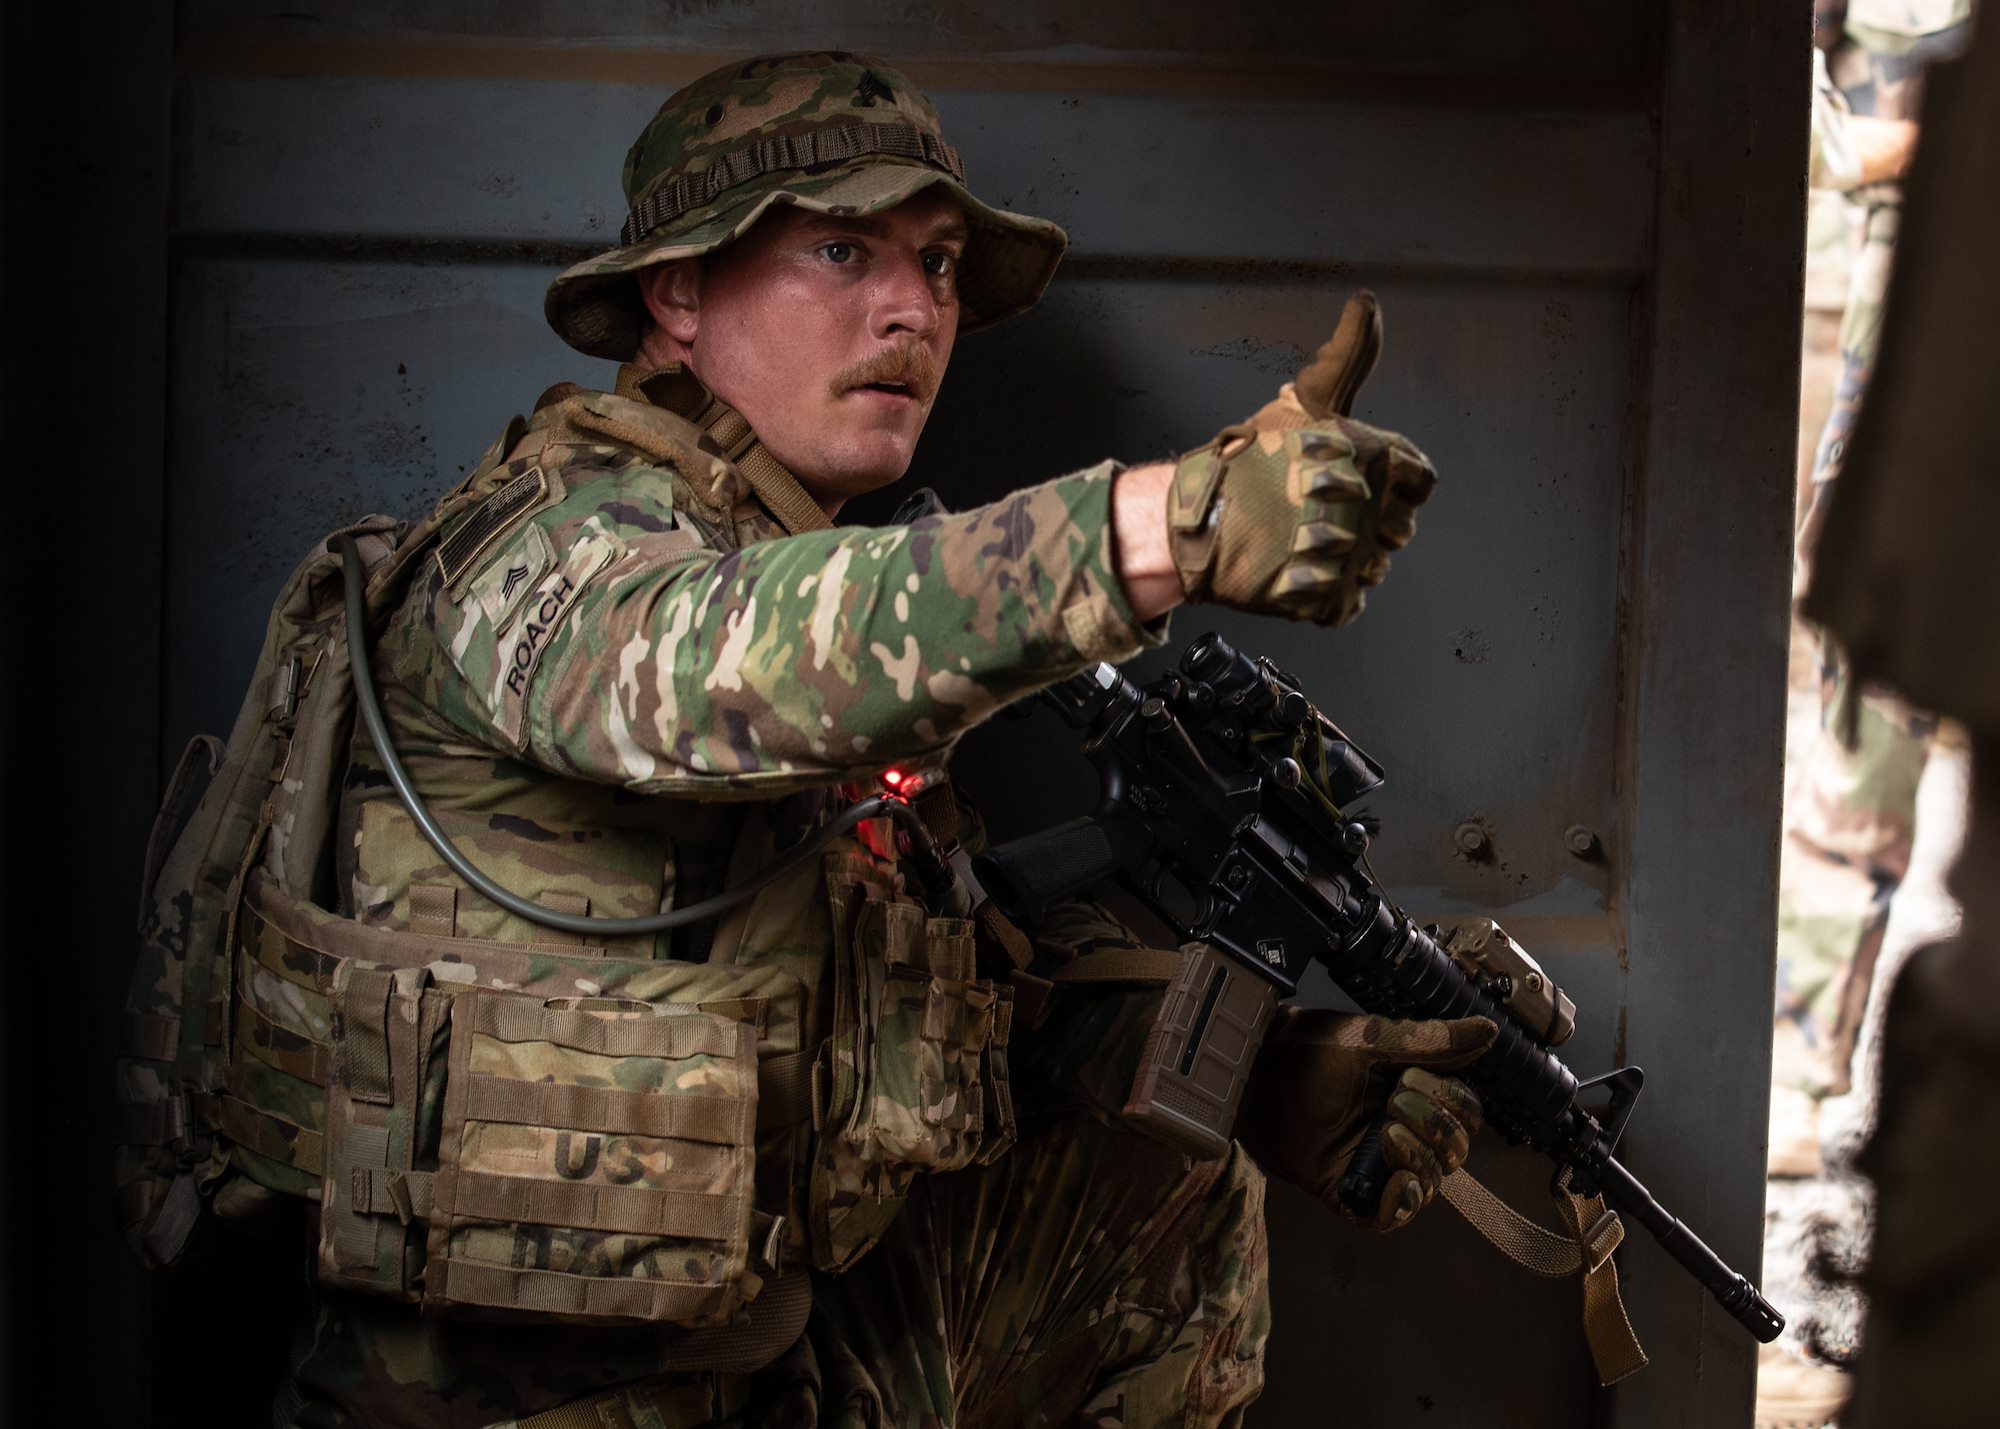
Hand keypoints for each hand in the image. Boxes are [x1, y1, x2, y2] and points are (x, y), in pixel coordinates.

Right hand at [1168, 292, 1436, 625]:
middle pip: (1399, 528)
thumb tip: (1367, 302)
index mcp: (1366, 454)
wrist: (1193, 519)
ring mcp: (1342, 553)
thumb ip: (1351, 356)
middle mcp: (1361, 503)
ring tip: (1302, 543)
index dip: (1392, 484)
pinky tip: (1299, 571)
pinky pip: (1347, 604)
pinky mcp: (1321, 597)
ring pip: (1374, 568)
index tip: (1358, 484)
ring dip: (1344, 561)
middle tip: (1318, 514)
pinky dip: (1325, 597)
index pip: (1420, 479)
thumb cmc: (1248, 463)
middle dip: (1366, 525)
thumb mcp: (1308, 400)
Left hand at [1234, 1007, 1493, 1231]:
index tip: (1410, 1078)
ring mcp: (1381, 1166)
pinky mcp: (1353, 1193)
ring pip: (1432, 1180)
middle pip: (1456, 1149)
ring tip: (1385, 1132)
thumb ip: (1431, 1040)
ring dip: (1419, 1156)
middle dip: (1434, 1126)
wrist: (1260, 1076)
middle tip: (1393, 1101)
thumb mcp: (1373, 1041)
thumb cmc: (1311, 1053)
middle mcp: (1407, 1133)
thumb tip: (1489, 1029)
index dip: (1450, 1101)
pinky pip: (1395, 1215)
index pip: (1466, 1113)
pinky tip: (1398, 1182)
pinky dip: (1403, 1203)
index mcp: (1419, 1096)